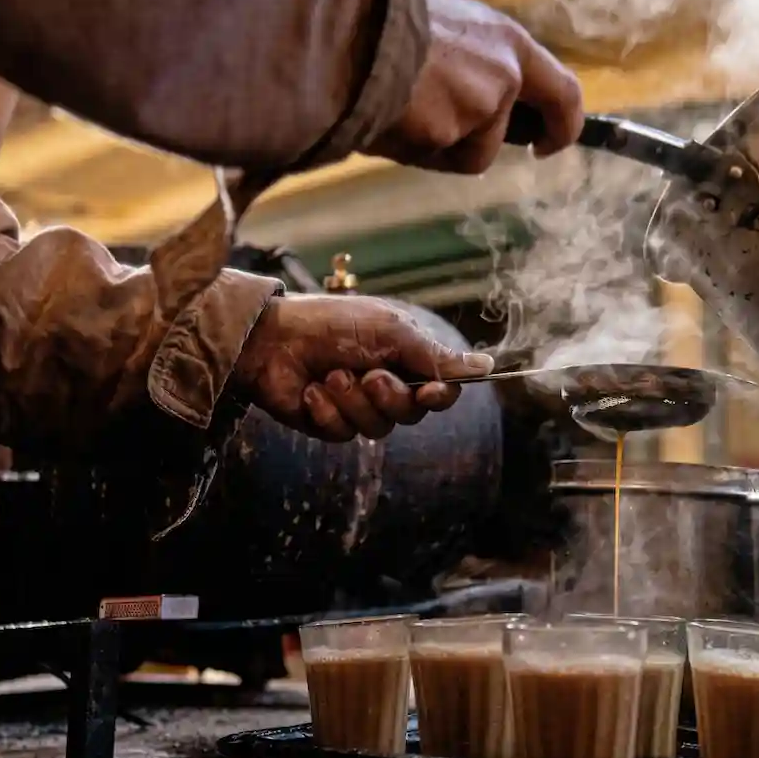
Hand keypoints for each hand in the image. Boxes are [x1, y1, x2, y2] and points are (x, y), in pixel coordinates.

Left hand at [232, 294, 494, 441]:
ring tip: (330, 374)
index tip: (433, 390)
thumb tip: (486, 365)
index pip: (441, 390)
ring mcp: (358, 408)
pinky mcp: (330, 424)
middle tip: (368, 374)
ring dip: (353, 400)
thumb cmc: (332, 324)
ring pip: (378, 428)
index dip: (441, 394)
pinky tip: (310, 391)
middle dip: (390, 396)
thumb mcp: (389, 332)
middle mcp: (386, 387)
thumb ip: (434, 355)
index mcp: (405, 360)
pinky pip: (344, 433)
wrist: (272, 338)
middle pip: (412, 414)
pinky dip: (327, 410)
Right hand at [364, 0, 583, 174]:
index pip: (557, 85)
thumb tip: (461, 90)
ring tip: (404, 119)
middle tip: (538, 150)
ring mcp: (483, 105)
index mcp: (505, 41)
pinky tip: (392, 128)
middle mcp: (505, 72)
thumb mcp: (442, 29)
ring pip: (474, 150)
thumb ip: (467, 60)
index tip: (546, 138)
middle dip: (548, 136)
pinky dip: (419, 152)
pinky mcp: (454, 133)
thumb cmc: (384, 23)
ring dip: (446, 146)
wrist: (350, 34)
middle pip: (537, 120)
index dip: (560, 117)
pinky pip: (440, 158)